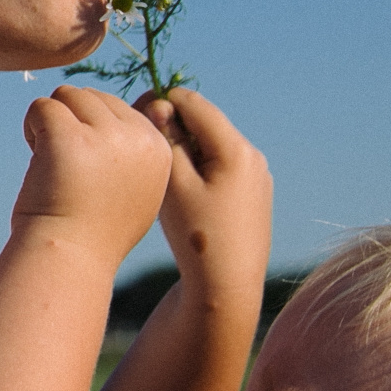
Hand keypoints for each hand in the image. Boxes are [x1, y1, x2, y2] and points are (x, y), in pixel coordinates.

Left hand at [10, 85, 171, 267]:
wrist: (69, 260)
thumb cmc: (93, 230)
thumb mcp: (135, 189)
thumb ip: (136, 151)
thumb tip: (137, 108)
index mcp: (158, 148)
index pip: (117, 108)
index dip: (93, 132)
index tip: (87, 171)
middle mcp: (138, 138)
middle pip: (91, 97)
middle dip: (71, 123)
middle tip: (66, 168)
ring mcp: (106, 137)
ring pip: (67, 96)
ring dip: (51, 123)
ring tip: (53, 164)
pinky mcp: (68, 138)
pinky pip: (41, 106)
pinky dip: (32, 128)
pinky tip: (38, 162)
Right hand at [143, 88, 270, 296]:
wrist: (227, 289)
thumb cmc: (195, 237)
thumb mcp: (174, 184)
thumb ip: (166, 138)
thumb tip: (160, 103)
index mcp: (236, 148)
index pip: (192, 102)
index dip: (159, 103)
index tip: (133, 121)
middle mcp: (253, 156)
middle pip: (204, 122)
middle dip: (172, 127)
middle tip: (143, 148)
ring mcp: (257, 176)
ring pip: (211, 144)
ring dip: (185, 148)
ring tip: (162, 175)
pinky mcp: (254, 194)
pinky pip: (221, 166)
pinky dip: (199, 167)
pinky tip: (182, 193)